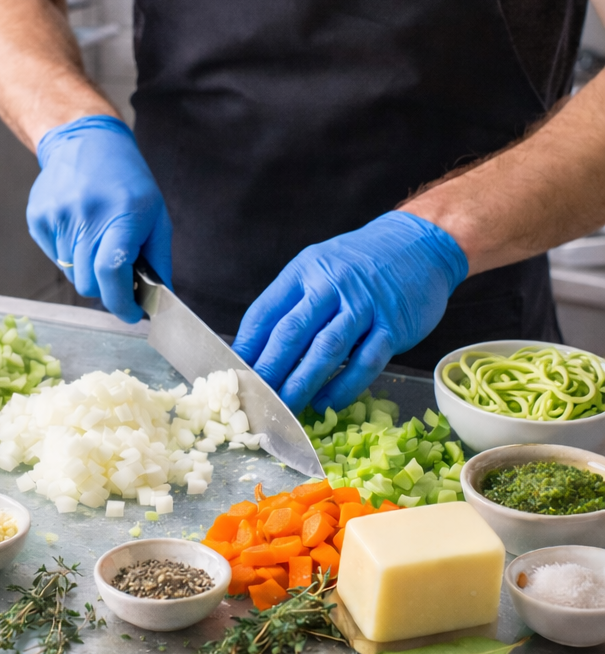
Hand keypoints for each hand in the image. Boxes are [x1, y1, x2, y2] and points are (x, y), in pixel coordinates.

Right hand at [27, 115, 171, 322]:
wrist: (84, 142)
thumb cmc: (126, 181)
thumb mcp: (156, 215)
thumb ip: (159, 261)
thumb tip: (160, 300)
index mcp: (121, 214)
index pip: (111, 273)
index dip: (121, 303)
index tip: (131, 313)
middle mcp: (85, 215)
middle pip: (88, 284)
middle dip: (105, 288)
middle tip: (116, 274)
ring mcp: (57, 216)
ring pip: (71, 274)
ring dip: (86, 268)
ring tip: (97, 239)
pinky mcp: (38, 218)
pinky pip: (55, 257)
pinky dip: (69, 255)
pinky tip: (79, 229)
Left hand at [232, 212, 468, 413]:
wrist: (420, 244)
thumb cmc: (361, 263)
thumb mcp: (319, 268)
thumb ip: (293, 303)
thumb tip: (259, 348)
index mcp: (305, 271)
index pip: (266, 313)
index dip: (247, 347)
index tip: (233, 373)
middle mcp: (332, 286)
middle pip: (291, 334)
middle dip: (269, 371)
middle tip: (254, 399)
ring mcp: (364, 306)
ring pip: (326, 350)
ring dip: (302, 384)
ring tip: (284, 409)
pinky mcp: (393, 326)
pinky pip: (365, 362)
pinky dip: (344, 386)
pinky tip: (326, 403)